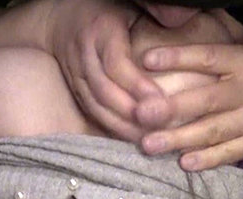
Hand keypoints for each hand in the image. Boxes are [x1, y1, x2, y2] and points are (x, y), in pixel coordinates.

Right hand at [49, 0, 162, 140]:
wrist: (61, 20)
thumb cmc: (108, 9)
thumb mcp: (131, 2)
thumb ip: (155, 9)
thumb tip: (182, 18)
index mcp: (100, 31)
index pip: (116, 63)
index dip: (137, 85)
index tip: (161, 101)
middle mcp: (84, 55)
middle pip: (104, 91)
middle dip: (131, 114)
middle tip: (159, 130)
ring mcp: (76, 76)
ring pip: (95, 107)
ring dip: (121, 127)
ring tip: (149, 141)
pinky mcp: (75, 91)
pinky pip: (91, 114)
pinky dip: (111, 128)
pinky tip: (132, 139)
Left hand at [135, 39, 242, 170]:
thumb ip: (226, 35)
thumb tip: (190, 11)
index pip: (209, 57)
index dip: (179, 58)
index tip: (147, 60)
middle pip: (207, 99)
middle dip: (171, 107)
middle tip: (140, 114)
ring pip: (214, 131)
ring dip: (180, 139)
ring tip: (149, 145)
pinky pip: (231, 153)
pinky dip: (208, 159)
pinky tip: (184, 164)